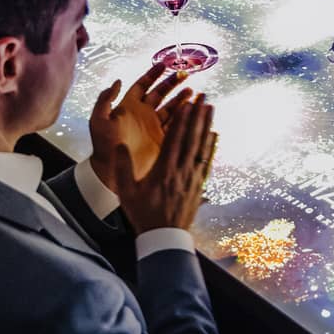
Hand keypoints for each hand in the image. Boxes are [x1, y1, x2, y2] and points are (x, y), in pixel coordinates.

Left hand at [87, 64, 192, 192]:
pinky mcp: (162, 140)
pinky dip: (185, 117)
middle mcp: (143, 114)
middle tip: (184, 74)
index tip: (164, 64)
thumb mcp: (98, 120)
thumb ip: (105, 99)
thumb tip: (117, 81)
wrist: (112, 171)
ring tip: (192, 91)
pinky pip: (176, 125)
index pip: (143, 85)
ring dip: (181, 99)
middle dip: (172, 83)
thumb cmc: (103, 146)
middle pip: (160, 93)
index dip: (153, 74)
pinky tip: (192, 109)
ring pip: (171, 108)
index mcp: (129, 107)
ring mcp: (154, 127)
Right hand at [112, 96, 216, 233]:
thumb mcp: (126, 192)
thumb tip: (119, 145)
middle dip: (198, 115)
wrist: (164, 237)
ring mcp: (193, 177)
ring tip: (211, 108)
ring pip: (202, 146)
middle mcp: (182, 171)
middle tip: (204, 97)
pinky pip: (207, 160)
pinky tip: (214, 135)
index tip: (187, 102)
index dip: (182, 119)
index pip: (175, 139)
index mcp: (164, 170)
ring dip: (207, 125)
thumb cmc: (143, 213)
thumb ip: (122, 168)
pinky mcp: (199, 184)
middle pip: (192, 137)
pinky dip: (211, 146)